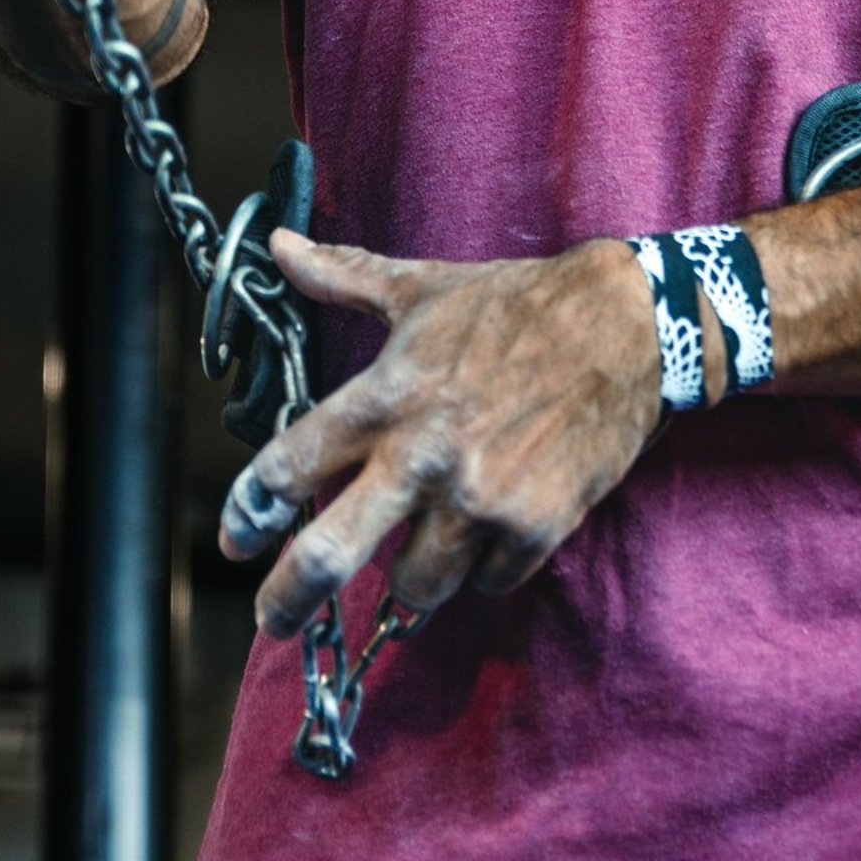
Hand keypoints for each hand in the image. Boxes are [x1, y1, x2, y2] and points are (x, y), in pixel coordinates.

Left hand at [220, 229, 663, 634]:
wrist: (624, 326)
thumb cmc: (516, 305)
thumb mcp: (422, 287)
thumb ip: (342, 275)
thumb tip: (278, 242)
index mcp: (386, 396)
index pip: (290, 464)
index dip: (249, 508)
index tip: (236, 536)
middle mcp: (423, 456)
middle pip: (329, 554)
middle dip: (288, 597)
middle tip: (273, 618)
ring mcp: (480, 500)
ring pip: (414, 585)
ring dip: (413, 571)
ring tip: (426, 540)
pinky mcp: (533, 530)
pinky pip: (485, 585)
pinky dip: (482, 568)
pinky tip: (491, 530)